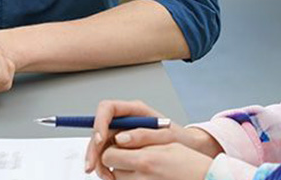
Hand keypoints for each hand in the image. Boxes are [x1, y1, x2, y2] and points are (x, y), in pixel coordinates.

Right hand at [84, 100, 222, 178]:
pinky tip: (107, 174)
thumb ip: (144, 135)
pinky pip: (107, 153)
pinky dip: (104, 164)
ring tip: (102, 175)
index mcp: (134, 110)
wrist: (189, 148)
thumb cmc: (180, 138)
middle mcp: (124, 120)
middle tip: (91, 166)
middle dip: (93, 148)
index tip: (99, 140)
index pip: (107, 108)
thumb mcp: (166, 136)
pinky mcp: (122, 146)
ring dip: (96, 158)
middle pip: (99, 128)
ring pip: (100, 143)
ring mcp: (122, 132)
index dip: (99, 122)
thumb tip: (120, 139)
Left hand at [100, 142, 213, 179]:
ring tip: (143, 168)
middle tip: (132, 158)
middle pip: (111, 170)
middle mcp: (140, 179)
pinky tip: (146, 176)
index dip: (112, 149)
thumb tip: (118, 138)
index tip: (121, 146)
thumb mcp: (165, 142)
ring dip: (124, 174)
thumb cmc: (187, 161)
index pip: (108, 155)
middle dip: (118, 163)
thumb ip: (139, 138)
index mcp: (144, 161)